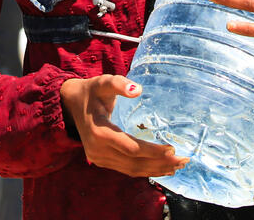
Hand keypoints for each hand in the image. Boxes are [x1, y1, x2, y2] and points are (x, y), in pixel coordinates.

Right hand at [59, 75, 185, 177]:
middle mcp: (98, 150)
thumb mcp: (103, 82)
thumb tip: (137, 90)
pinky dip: (145, 171)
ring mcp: (98, 158)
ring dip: (155, 170)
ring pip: (131, 170)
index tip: (173, 150)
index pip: (132, 148)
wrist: (69, 104)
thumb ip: (119, 84)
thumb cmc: (90, 91)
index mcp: (99, 132)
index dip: (153, 151)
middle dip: (160, 163)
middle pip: (134, 163)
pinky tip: (161, 169)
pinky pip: (126, 169)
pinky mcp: (101, 161)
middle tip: (183, 161)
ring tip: (177, 167)